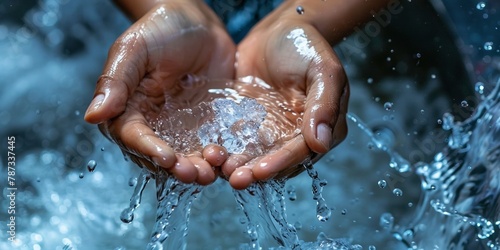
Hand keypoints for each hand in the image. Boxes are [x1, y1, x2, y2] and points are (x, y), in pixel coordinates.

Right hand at [84, 1, 234, 184]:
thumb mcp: (135, 49)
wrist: (198, 24)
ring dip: (197, 168)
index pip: (133, 137)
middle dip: (176, 168)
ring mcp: (180, 127)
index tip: (167, 158)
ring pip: (186, 157)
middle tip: (194, 173)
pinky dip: (217, 157)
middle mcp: (153, 124)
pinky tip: (227, 157)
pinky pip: (209, 146)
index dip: (149, 150)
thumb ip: (115, 81)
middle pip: (160, 156)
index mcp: (127, 109)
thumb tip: (92, 116)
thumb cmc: (161, 29)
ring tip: (212, 171)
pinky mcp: (204, 125)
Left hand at [225, 15, 348, 188]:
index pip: (301, 152)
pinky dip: (226, 149)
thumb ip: (325, 104)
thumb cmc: (304, 46)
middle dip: (256, 171)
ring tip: (219, 169)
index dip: (281, 162)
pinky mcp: (249, 124)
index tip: (260, 171)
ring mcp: (271, 131)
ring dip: (238, 165)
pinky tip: (211, 153)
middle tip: (235, 179)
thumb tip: (321, 143)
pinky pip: (237, 140)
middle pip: (277, 160)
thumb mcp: (322, 69)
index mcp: (320, 126)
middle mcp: (296, 134)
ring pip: (255, 155)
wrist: (276, 32)